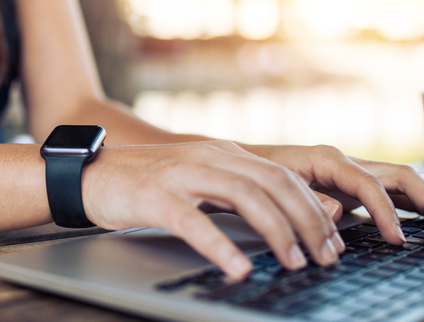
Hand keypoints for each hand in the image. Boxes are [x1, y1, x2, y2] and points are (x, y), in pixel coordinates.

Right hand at [81, 141, 344, 279]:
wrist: (89, 173)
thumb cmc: (146, 185)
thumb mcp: (199, 182)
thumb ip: (235, 195)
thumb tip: (282, 222)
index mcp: (224, 155)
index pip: (284, 177)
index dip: (315, 208)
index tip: (334, 241)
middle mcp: (210, 157)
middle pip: (274, 183)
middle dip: (308, 221)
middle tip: (326, 256)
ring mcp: (182, 174)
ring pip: (244, 196)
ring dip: (277, 231)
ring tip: (294, 262)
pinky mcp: (155, 196)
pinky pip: (194, 222)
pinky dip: (221, 246)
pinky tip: (238, 268)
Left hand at [249, 145, 423, 243]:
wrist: (240, 163)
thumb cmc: (255, 173)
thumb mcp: (276, 186)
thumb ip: (308, 198)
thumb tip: (339, 211)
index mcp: (327, 159)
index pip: (370, 184)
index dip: (387, 212)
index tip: (397, 240)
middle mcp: (344, 162)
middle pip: (400, 175)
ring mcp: (351, 172)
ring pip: (401, 181)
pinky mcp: (351, 185)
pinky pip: (391, 190)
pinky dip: (412, 204)